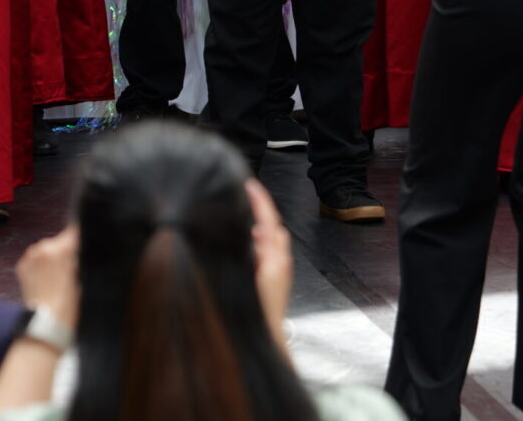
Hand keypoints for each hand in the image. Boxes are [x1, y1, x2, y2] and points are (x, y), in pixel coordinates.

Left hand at [15, 226, 79, 325]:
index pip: (76, 229)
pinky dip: (41, 267)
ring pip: (47, 249)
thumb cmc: (72, 304)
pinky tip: (46, 282)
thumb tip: (87, 240)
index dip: (81, 238)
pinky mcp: (22, 265)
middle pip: (61, 240)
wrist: (49, 325)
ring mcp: (31, 256)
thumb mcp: (87, 275)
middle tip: (72, 271)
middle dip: (66, 251)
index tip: (84, 247)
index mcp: (65, 247)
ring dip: (53, 259)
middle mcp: (45, 246)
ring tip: (58, 280)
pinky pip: (35, 259)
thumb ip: (85, 253)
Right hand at [247, 180, 292, 348]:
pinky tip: (246, 245)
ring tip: (241, 217)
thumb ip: (251, 255)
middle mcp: (280, 261)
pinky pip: (268, 251)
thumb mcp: (249, 280)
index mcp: (274, 259)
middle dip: (261, 211)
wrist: (266, 337)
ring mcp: (279, 270)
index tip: (250, 185)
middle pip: (273, 227)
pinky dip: (259, 242)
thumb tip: (254, 232)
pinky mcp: (274, 278)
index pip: (269, 222)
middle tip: (244, 197)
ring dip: (259, 226)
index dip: (260, 201)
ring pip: (271, 239)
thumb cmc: (256, 312)